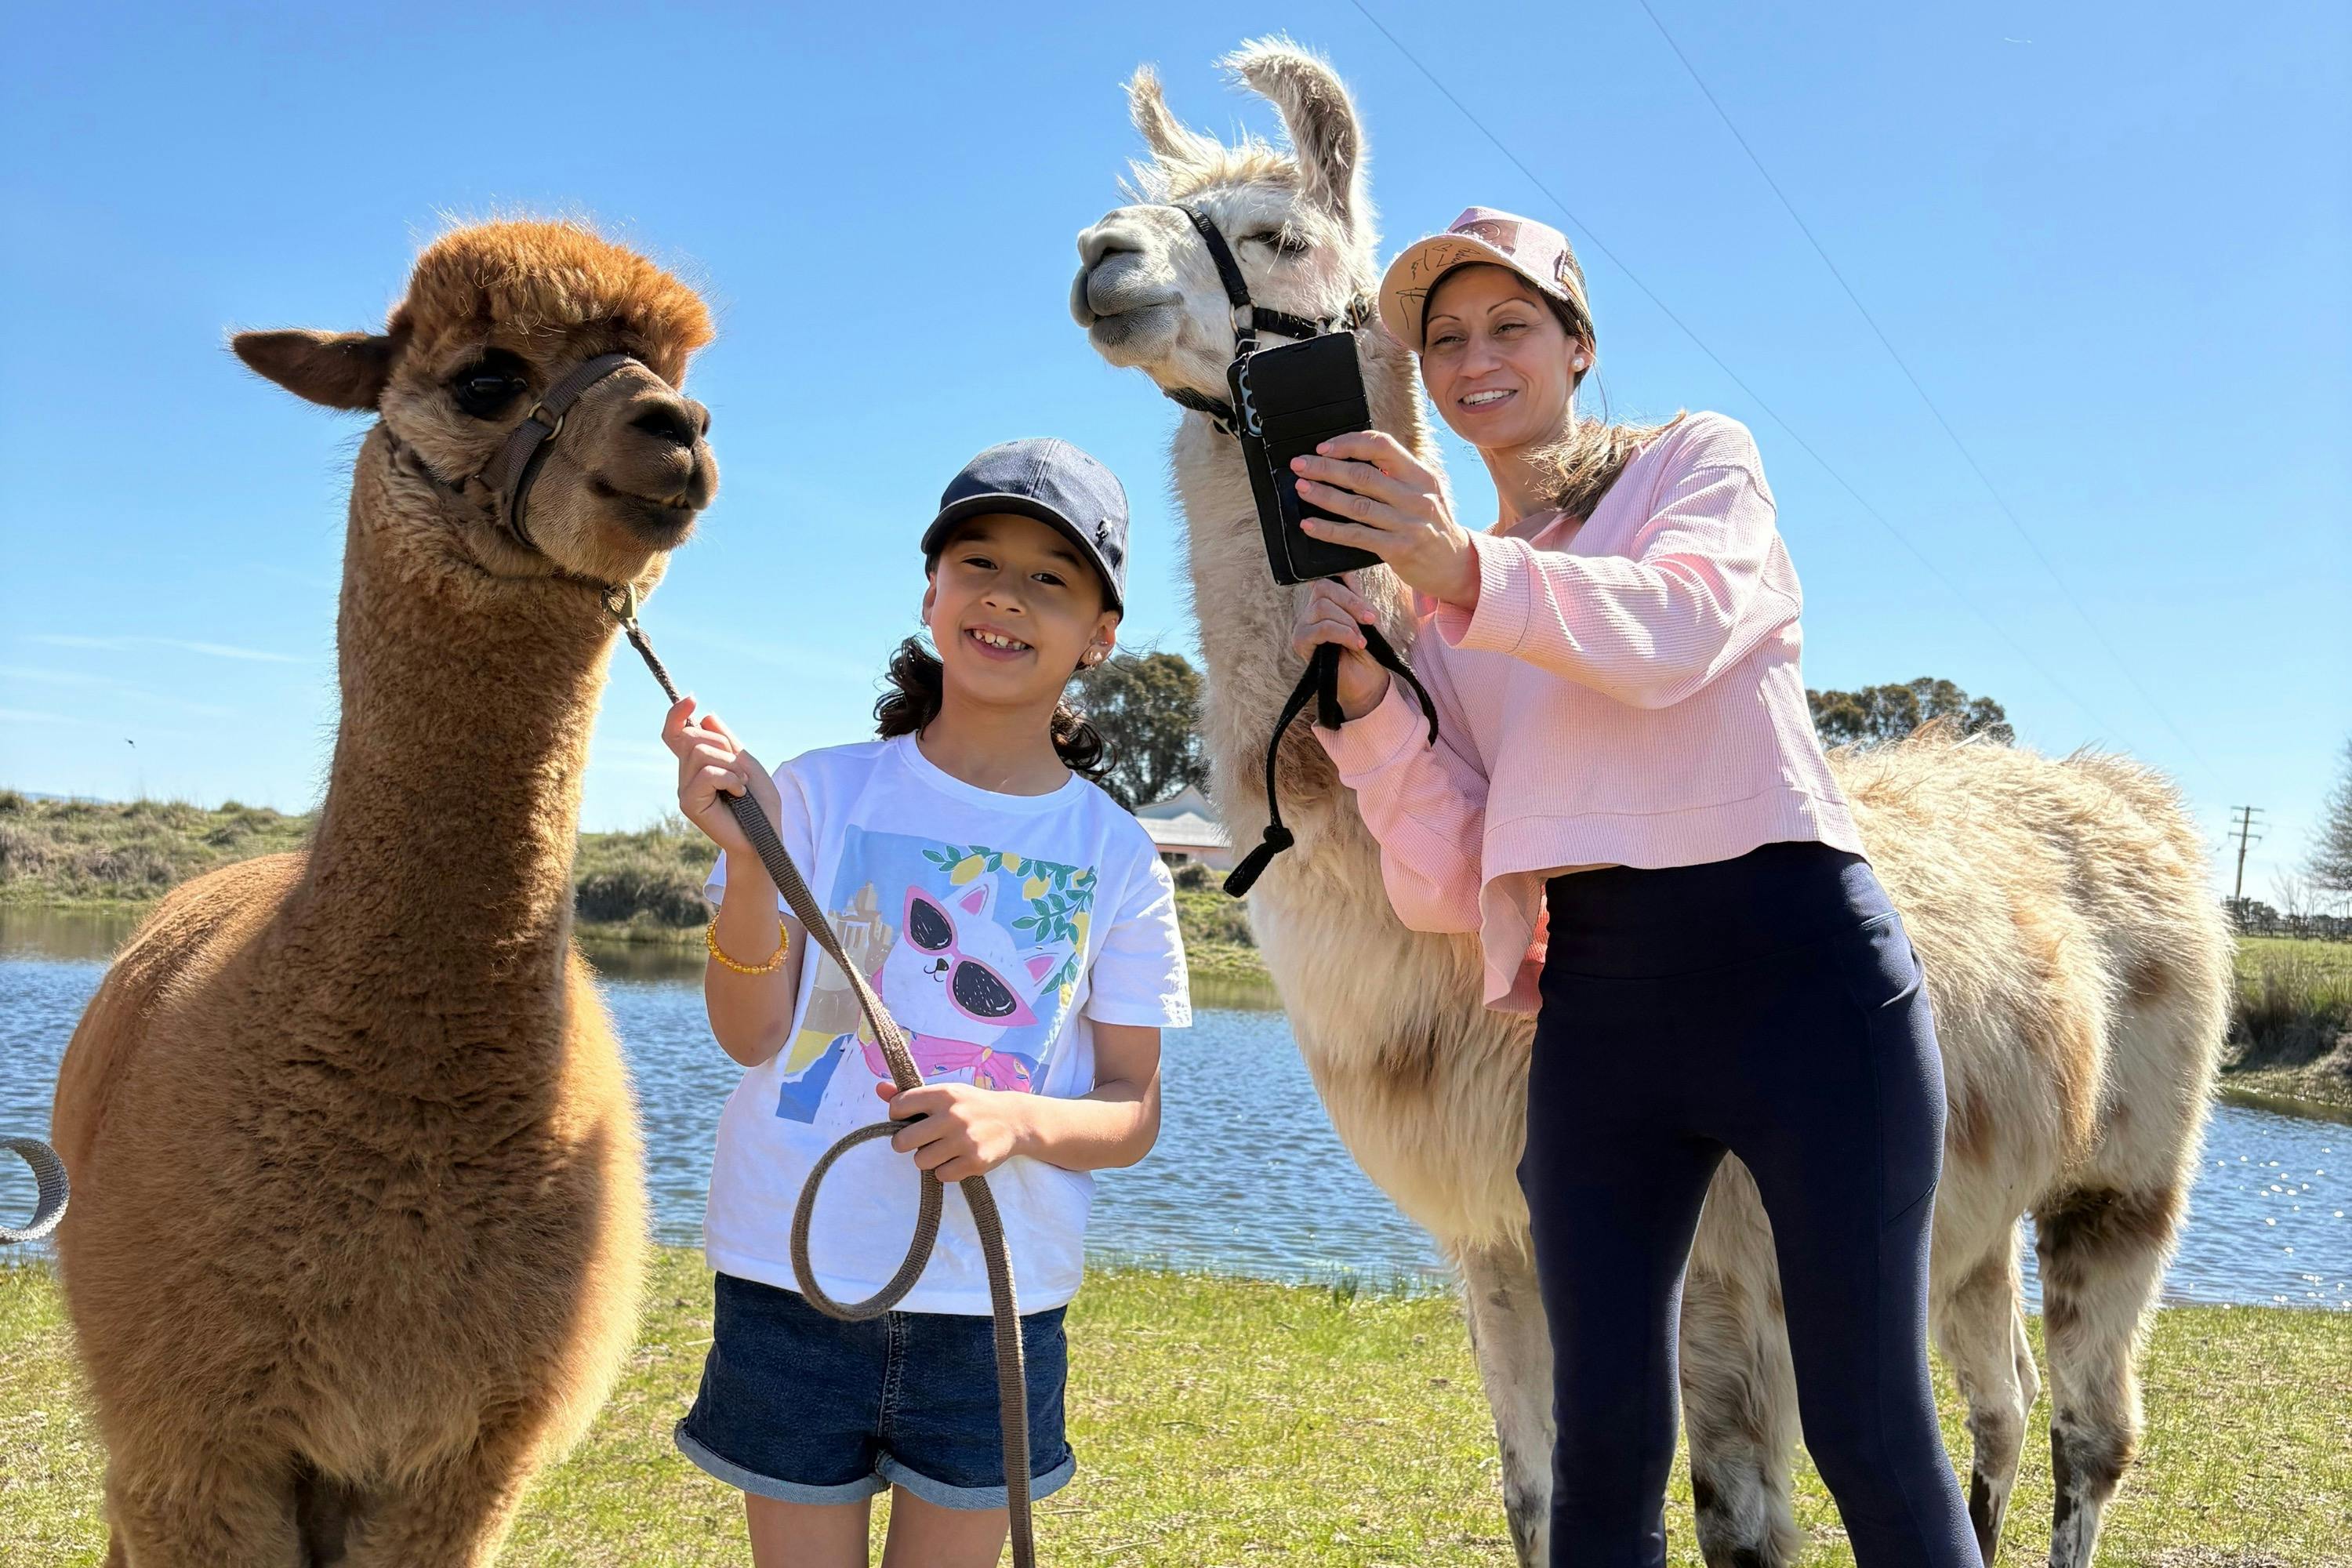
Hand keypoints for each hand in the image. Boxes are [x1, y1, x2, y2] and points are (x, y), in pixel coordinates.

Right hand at [660, 695, 779, 859]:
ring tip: (742, 785)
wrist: (765, 837)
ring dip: (730, 765)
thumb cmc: (761, 805)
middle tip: (741, 771)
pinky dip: (730, 779)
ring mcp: (685, 789)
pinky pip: (707, 774)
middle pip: (693, 737)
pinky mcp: (689, 803)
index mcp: (698, 764)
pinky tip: (739, 794)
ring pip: (701, 752)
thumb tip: (708, 716)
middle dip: (723, 745)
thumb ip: (728, 742)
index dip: (677, 714)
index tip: (692, 698)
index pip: (675, 734)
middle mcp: (686, 775)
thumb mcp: (748, 764)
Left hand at [880, 1081, 1027, 1183]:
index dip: (897, 1115)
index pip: (898, 1106)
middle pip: (902, 1141)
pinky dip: (946, 1170)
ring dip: (928, 1158)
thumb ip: (911, 1094)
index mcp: (943, 1094)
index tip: (909, 1118)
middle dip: (906, 1143)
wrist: (1015, 1120)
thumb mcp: (946, 1093)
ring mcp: (964, 1140)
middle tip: (920, 1140)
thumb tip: (878, 1089)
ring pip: (920, 1161)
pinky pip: (941, 1175)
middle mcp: (953, 1116)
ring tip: (943, 1149)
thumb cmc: (972, 1105)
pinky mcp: (975, 1162)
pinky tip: (958, 1158)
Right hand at [1289, 576, 1391, 720]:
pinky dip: (1343, 633)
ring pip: (1323, 606)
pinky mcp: (1300, 642)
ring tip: (1361, 639)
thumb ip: (1355, 596)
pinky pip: (1322, 627)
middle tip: (1371, 620)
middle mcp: (1310, 612)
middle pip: (1323, 587)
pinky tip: (1355, 644)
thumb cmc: (1366, 652)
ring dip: (1348, 621)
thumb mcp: (1365, 618)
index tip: (1365, 600)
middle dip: (1351, 601)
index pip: (1328, 578)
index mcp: (1324, 603)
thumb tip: (1349, 571)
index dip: (1347, 582)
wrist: (1365, 683)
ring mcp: (1303, 626)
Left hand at [1290, 430, 1479, 606]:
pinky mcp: (1399, 549)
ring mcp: (1408, 524)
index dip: (1350, 443)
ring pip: (1357, 505)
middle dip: (1326, 468)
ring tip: (1302, 488)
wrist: (1458, 566)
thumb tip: (1352, 459)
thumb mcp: (1425, 494)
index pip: (1383, 446)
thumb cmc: (1433, 527)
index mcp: (1422, 476)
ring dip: (1324, 495)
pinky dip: (1330, 530)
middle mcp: (1417, 497)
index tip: (1324, 447)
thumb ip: (1397, 477)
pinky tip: (1310, 525)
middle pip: (1364, 475)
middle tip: (1300, 465)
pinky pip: (1357, 536)